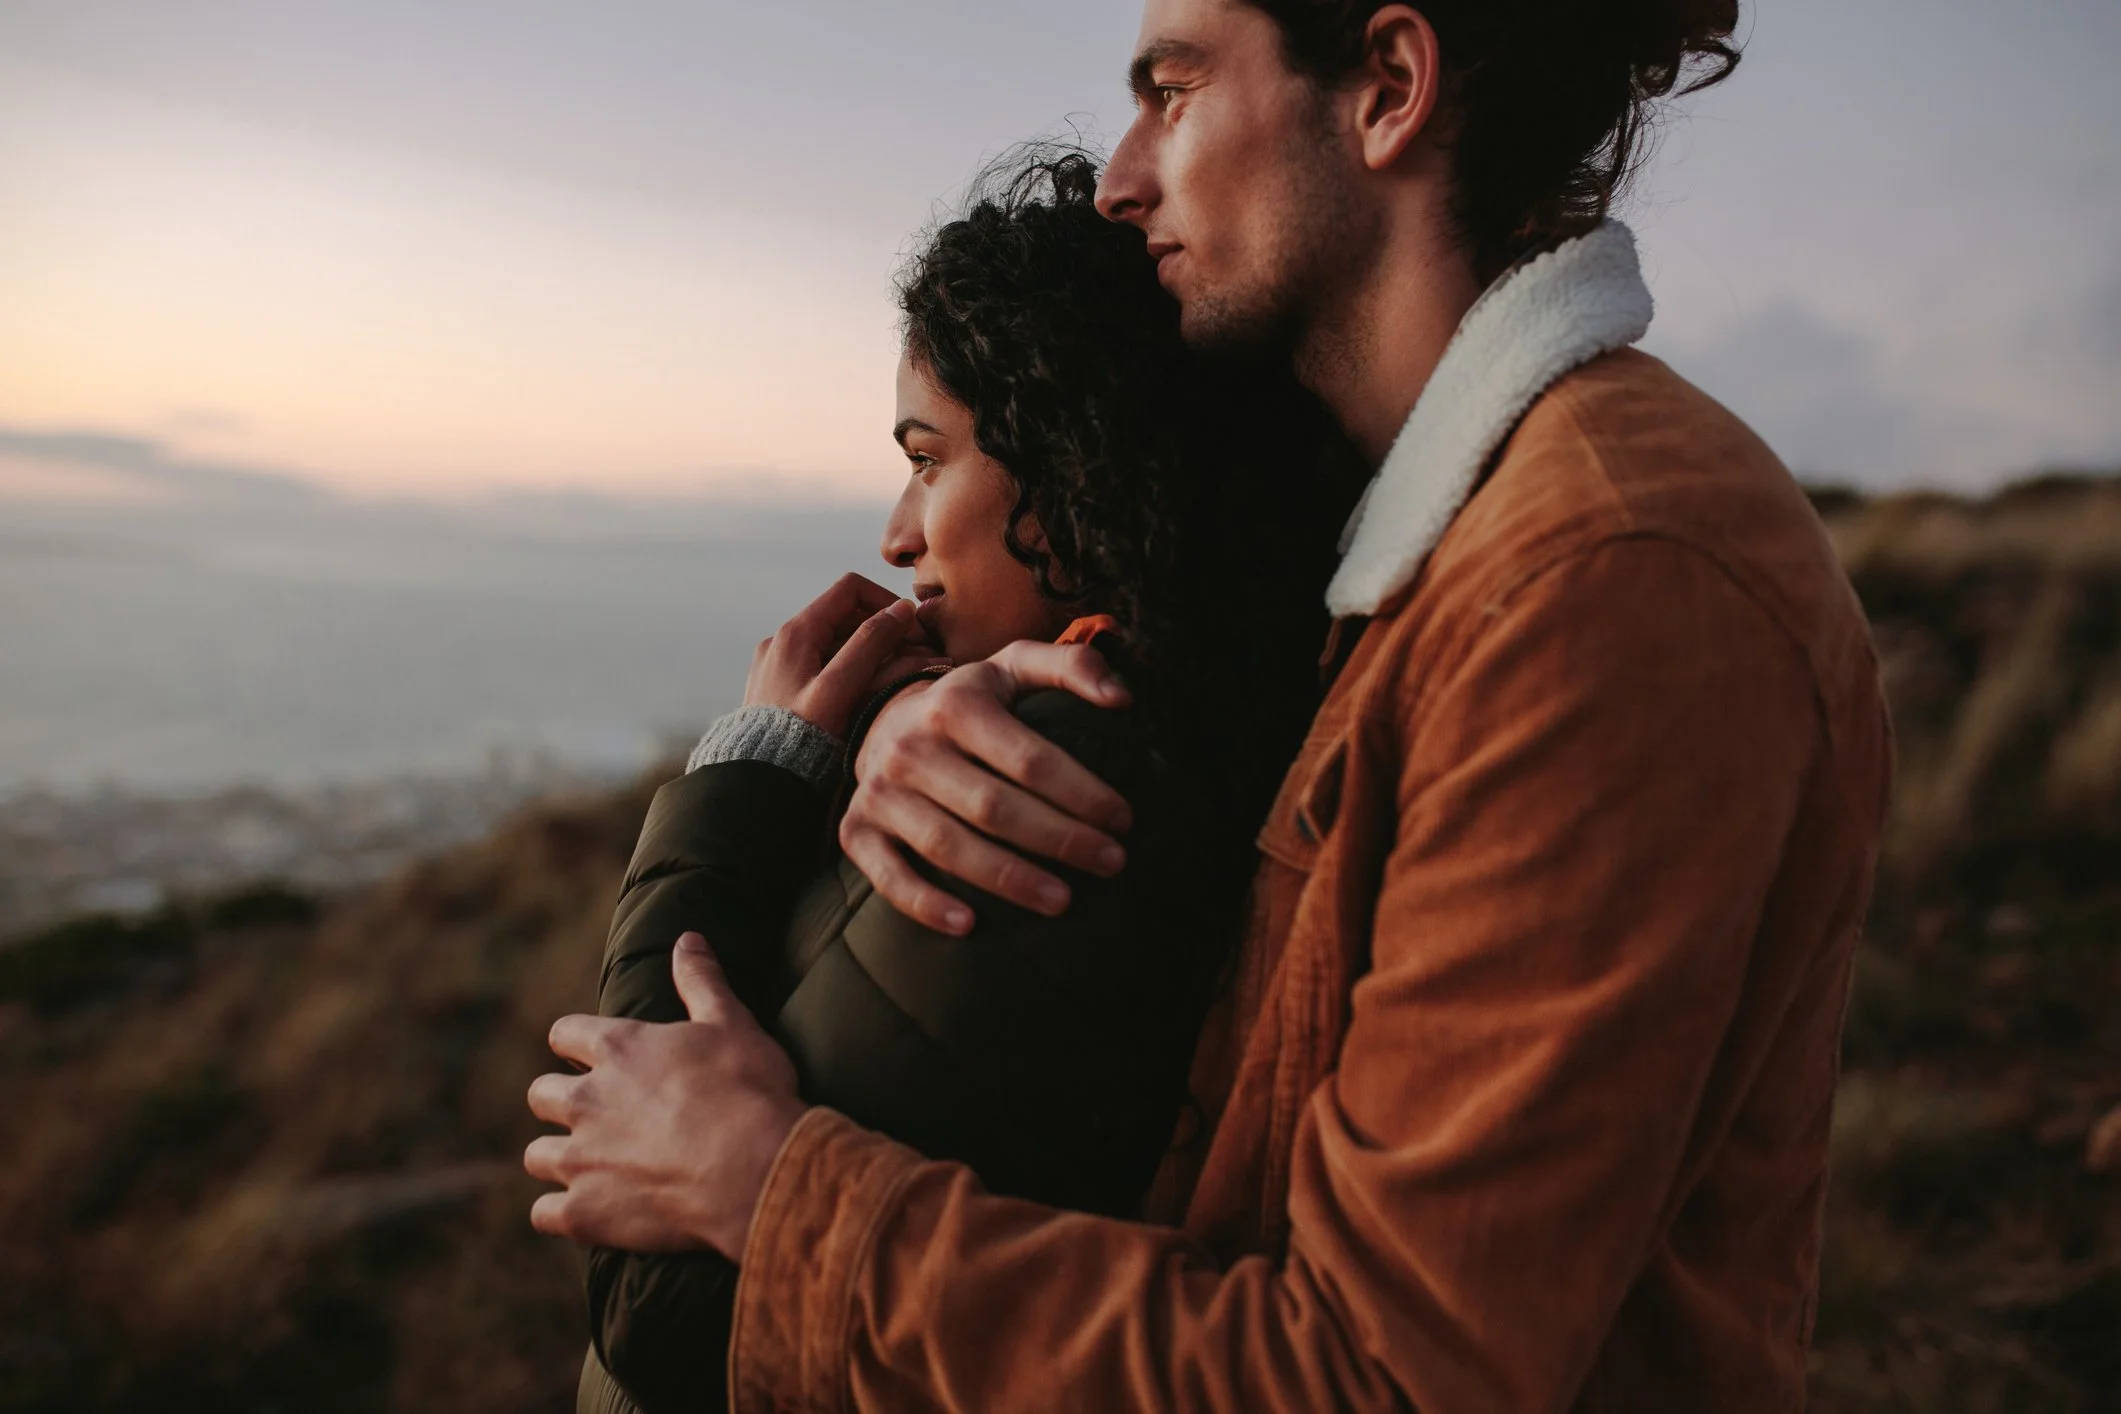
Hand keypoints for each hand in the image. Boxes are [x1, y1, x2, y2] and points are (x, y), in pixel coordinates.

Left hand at [525, 933, 806, 1259]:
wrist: (756, 1168)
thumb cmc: (749, 1090)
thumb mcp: (732, 1022)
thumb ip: (701, 980)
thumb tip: (689, 938)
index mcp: (618, 1048)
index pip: (564, 1034)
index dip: (576, 1044)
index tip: (593, 1056)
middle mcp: (586, 1099)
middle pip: (541, 1095)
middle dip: (560, 1103)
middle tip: (597, 1115)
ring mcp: (580, 1158)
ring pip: (537, 1155)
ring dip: (558, 1157)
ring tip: (590, 1166)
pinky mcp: (584, 1212)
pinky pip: (544, 1213)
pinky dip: (561, 1212)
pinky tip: (589, 1211)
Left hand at [745, 574, 934, 738]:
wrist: (757, 782)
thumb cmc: (799, 740)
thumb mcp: (839, 689)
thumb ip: (870, 645)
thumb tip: (902, 610)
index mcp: (796, 633)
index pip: (851, 589)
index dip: (887, 602)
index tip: (913, 630)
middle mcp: (784, 641)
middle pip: (847, 616)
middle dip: (886, 631)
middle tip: (919, 658)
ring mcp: (782, 664)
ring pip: (838, 642)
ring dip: (873, 653)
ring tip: (901, 678)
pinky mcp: (783, 687)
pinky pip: (825, 666)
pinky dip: (853, 671)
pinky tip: (870, 694)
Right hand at [840, 640, 1134, 935]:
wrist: (881, 722)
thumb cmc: (968, 702)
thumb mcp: (1014, 668)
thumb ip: (1071, 667)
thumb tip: (1121, 699)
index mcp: (955, 704)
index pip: (1029, 759)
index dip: (1081, 792)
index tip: (1123, 820)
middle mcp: (911, 747)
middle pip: (994, 806)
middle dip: (1060, 839)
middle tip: (1111, 863)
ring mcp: (880, 793)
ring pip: (948, 846)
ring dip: (1008, 879)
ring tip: (1063, 901)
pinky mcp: (857, 832)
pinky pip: (888, 877)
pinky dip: (925, 905)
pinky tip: (969, 926)